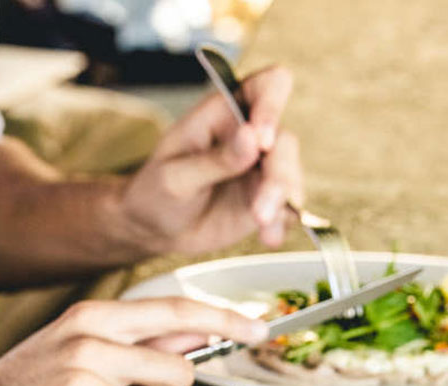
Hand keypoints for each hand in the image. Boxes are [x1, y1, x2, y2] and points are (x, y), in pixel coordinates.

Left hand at [118, 65, 301, 254]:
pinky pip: (289, 208)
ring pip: (291, 176)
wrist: (156, 229)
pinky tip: (268, 237)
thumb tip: (252, 138)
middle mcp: (251, 136)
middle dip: (278, 176)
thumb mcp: (175, 177)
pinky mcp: (268, 199)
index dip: (272, 105)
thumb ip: (215, 160)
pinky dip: (282, 223)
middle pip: (285, 141)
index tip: (262, 139)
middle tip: (259, 211)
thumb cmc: (157, 192)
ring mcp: (262, 169)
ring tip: (262, 225)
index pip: (266, 86)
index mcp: (225, 112)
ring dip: (281, 202)